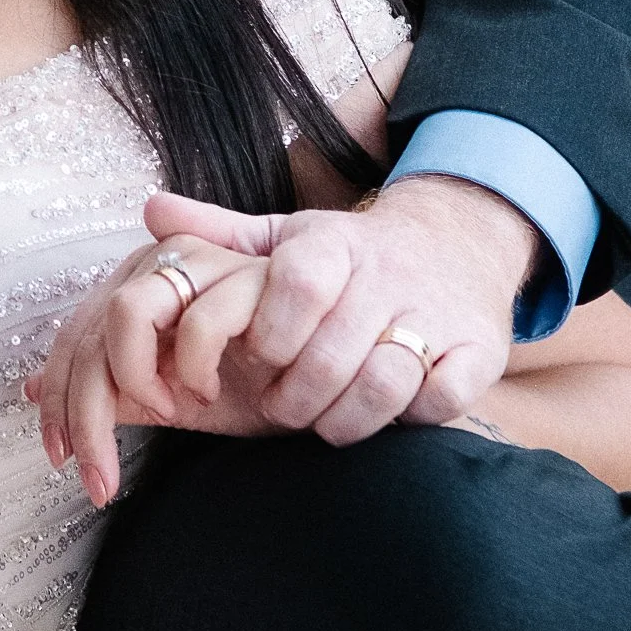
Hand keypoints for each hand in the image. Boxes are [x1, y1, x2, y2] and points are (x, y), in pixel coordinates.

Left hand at [25, 235, 277, 506]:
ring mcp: (215, 262)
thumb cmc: (268, 372)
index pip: (77, 335)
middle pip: (92, 327)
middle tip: (99, 476)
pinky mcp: (261, 276)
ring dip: (136, 379)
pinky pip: (202, 321)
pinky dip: (196, 368)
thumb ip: (119, 382)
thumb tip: (32, 392)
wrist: (367, 341)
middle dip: (86, 410)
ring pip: (129, 311)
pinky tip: (214, 392)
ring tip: (174, 411)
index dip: (58, 398)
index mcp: (147, 281)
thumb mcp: (183, 388)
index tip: (60, 457)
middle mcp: (171, 259)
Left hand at [136, 175, 541, 446]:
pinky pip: (437, 401)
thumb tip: (150, 210)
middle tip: (279, 407)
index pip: (296, 285)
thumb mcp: (287, 236)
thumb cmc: (349, 256)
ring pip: (382, 385)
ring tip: (321, 420)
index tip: (256, 359)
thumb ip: (220, 234)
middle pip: (330, 355)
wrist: (455, 243)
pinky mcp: (479, 352)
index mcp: (334, 243)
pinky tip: (384, 413)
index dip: (269, 336)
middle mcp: (388, 274)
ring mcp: (437, 314)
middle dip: (293, 398)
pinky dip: (406, 419)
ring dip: (341, 419)